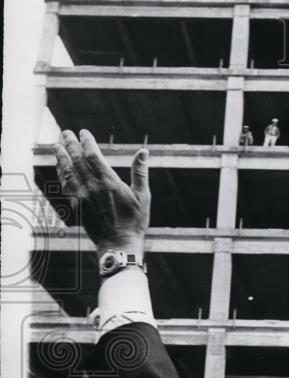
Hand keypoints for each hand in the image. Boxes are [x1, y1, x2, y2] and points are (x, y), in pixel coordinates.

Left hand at [54, 129, 149, 253]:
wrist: (119, 244)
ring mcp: (82, 197)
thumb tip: (144, 151)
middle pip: (77, 160)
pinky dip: (61, 174)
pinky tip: (60, 167)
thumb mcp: (143, 196)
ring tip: (57, 145)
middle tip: (66, 132)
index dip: (87, 142)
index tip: (83, 132)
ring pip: (68, 172)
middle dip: (71, 144)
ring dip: (61, 157)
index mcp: (109, 182)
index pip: (93, 155)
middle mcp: (92, 187)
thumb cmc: (134, 221)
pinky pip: (66, 186)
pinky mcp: (77, 207)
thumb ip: (140, 172)